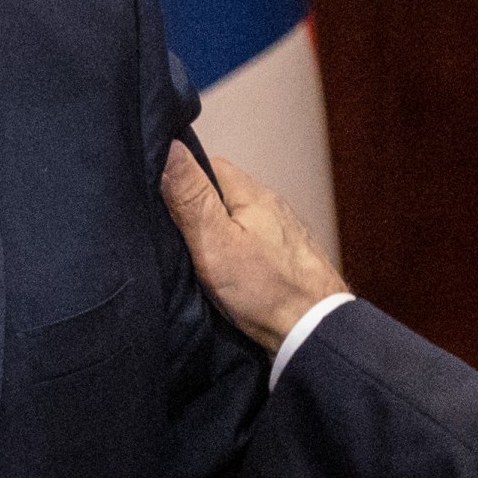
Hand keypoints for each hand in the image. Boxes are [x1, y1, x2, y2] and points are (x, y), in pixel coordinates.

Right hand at [160, 143, 350, 351]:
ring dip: (220, 228)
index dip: (182, 177)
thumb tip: (169, 147)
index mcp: (252, 193)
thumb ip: (191, 197)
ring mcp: (284, 231)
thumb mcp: (215, 242)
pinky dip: (238, 248)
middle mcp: (272, 205)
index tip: (162, 198)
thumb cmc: (265, 289)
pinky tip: (230, 268)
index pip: (209, 164)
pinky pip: (255, 240)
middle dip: (199, 205)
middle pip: (224, 191)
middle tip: (175, 231)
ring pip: (240, 217)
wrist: (315, 330)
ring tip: (199, 252)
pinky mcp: (289, 256)